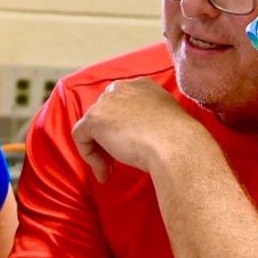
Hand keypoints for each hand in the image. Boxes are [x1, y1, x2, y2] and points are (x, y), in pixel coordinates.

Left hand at [71, 78, 202, 182]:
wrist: (175, 145)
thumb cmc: (177, 140)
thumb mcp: (165, 122)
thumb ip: (148, 121)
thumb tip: (136, 137)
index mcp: (141, 85)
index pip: (120, 104)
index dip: (119, 128)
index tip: (129, 147)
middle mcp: (121, 87)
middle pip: (104, 114)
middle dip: (107, 140)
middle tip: (116, 163)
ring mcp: (106, 101)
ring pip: (91, 128)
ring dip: (100, 152)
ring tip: (111, 172)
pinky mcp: (94, 117)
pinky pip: (80, 137)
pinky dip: (89, 156)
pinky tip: (105, 172)